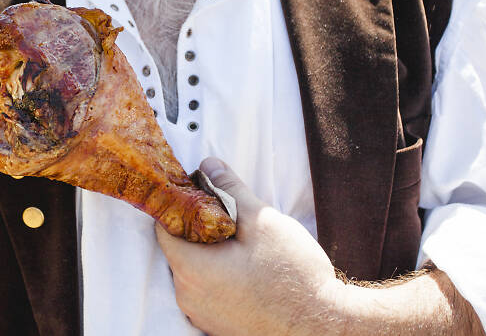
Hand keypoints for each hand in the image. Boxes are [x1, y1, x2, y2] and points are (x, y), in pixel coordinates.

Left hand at [156, 157, 485, 334]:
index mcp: (190, 267)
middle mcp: (187, 294)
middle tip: (231, 218)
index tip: (199, 193)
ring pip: (193, 270)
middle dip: (199, 228)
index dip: (179, 204)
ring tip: (245, 245)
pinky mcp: (215, 325)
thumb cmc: (292, 277)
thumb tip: (207, 166)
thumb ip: (229, 190)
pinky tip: (248, 269)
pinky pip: (207, 290)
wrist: (321, 327)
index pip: (164, 225)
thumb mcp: (262, 221)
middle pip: (179, 248)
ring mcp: (200, 313)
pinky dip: (219, 276)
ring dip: (211, 253)